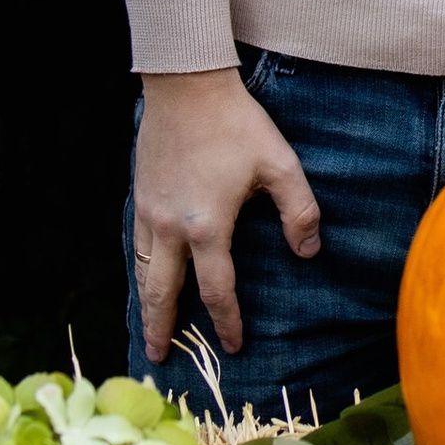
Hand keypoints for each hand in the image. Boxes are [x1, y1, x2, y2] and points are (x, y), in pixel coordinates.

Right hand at [132, 69, 319, 364]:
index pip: (217, 290)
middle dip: (162, 329)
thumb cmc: (237, 124)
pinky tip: (145, 274)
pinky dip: (139, 270)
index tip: (234, 346)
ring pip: (142, 271)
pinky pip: (135, 245)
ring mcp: (149, 212)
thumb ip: (300, 212)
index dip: (227, 322)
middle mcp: (171, 228)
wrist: (186, 85)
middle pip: (162, 293)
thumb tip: (309, 252)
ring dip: (147, 303)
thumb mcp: (281, 165)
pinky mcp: (140, 195)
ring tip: (149, 327)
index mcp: (208, 227)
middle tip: (159, 359)